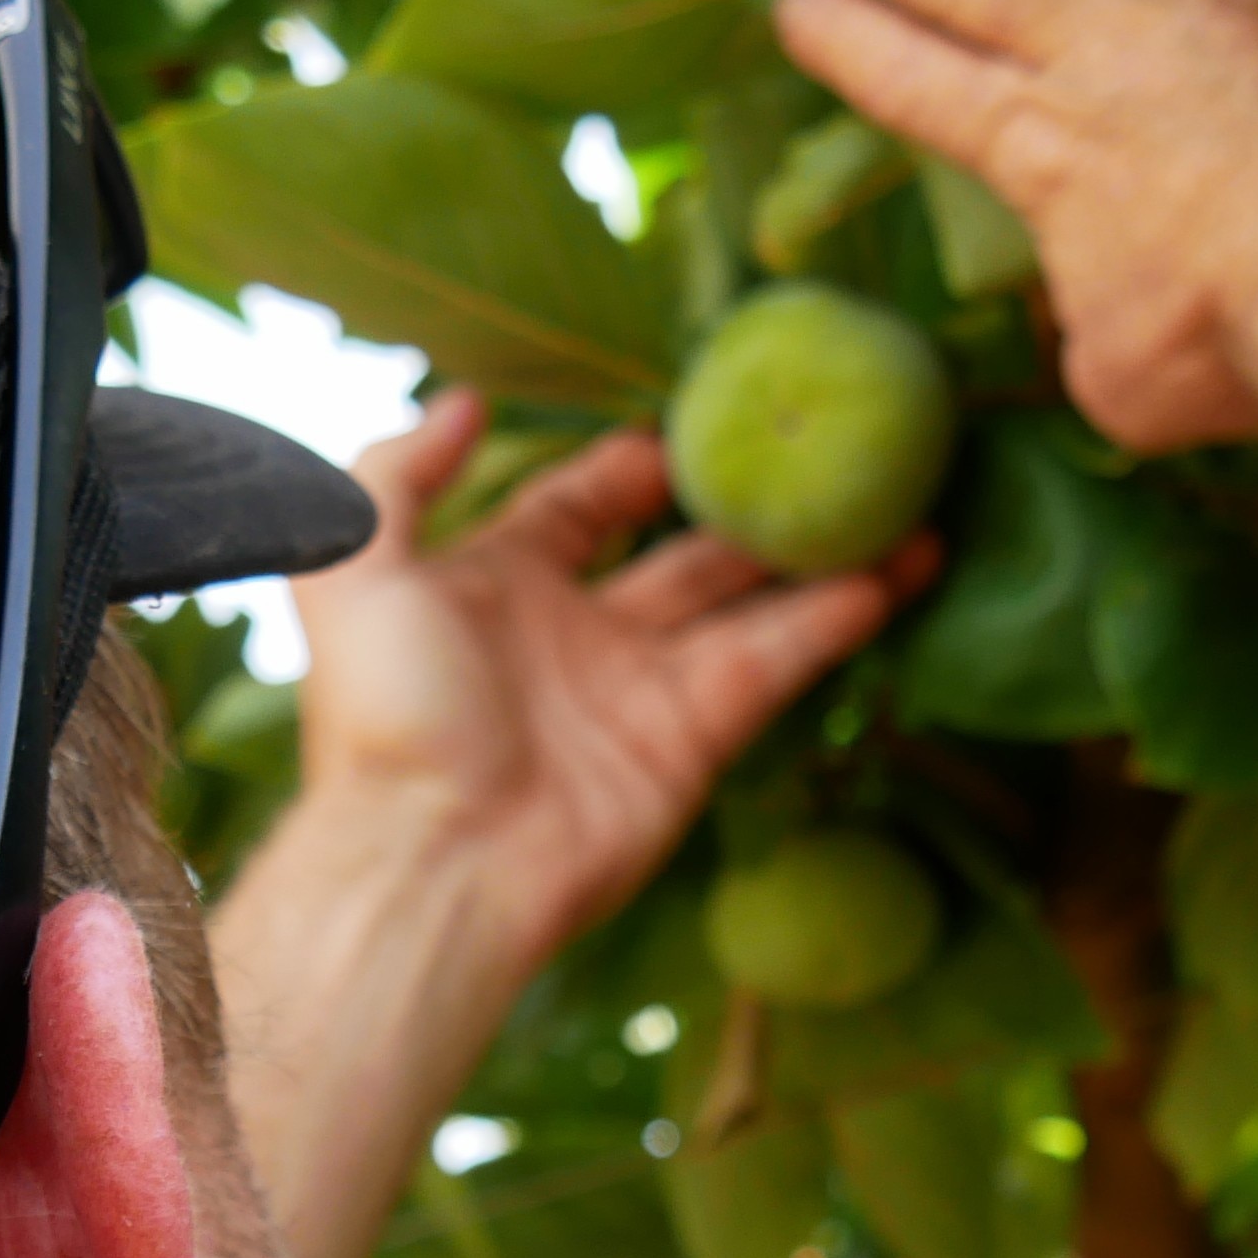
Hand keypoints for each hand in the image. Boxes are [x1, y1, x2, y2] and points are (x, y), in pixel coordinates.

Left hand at [208, 394, 919, 1257]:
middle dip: (743, 502)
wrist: (434, 858)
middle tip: (818, 444)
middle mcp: (576, 631)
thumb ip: (396, 473)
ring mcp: (641, 686)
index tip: (692, 419)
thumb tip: (468, 399)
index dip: (629, 464)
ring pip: (749, 600)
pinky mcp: (695, 737)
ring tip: (900, 494)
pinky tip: (904, 562)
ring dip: (820, 550)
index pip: (577, 504)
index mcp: (496, 584)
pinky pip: (778, 660)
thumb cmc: (386, 714)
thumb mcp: (352, 569)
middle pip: (679, 549)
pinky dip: (841, 614)